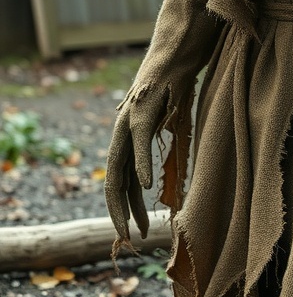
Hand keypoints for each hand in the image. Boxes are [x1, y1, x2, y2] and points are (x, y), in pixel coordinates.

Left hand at [104, 82, 169, 243]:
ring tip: (131, 227)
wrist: (174, 56)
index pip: (120, 184)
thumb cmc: (173, 90)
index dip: (125, 209)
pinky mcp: (141, 113)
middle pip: (114, 184)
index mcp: (127, 143)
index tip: (135, 232)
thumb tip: (164, 169)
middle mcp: (121, 136)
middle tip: (127, 240)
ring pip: (120, 170)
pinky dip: (141, 164)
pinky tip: (147, 184)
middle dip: (119, 215)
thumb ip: (158, 146)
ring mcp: (128, 125)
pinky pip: (139, 144)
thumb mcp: (164, 127)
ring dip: (125, 202)